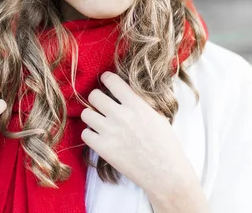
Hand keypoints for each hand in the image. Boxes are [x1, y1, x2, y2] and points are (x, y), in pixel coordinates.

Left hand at [80, 72, 194, 194]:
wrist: (165, 173)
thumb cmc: (165, 144)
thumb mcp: (156, 116)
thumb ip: (138, 103)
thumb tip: (123, 93)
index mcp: (136, 105)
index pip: (111, 81)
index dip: (107, 79)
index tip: (106, 81)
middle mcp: (121, 115)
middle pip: (93, 95)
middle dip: (97, 98)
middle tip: (102, 104)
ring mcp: (110, 132)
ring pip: (86, 114)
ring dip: (92, 116)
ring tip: (100, 121)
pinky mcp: (103, 149)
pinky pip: (85, 134)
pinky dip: (91, 135)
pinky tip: (100, 137)